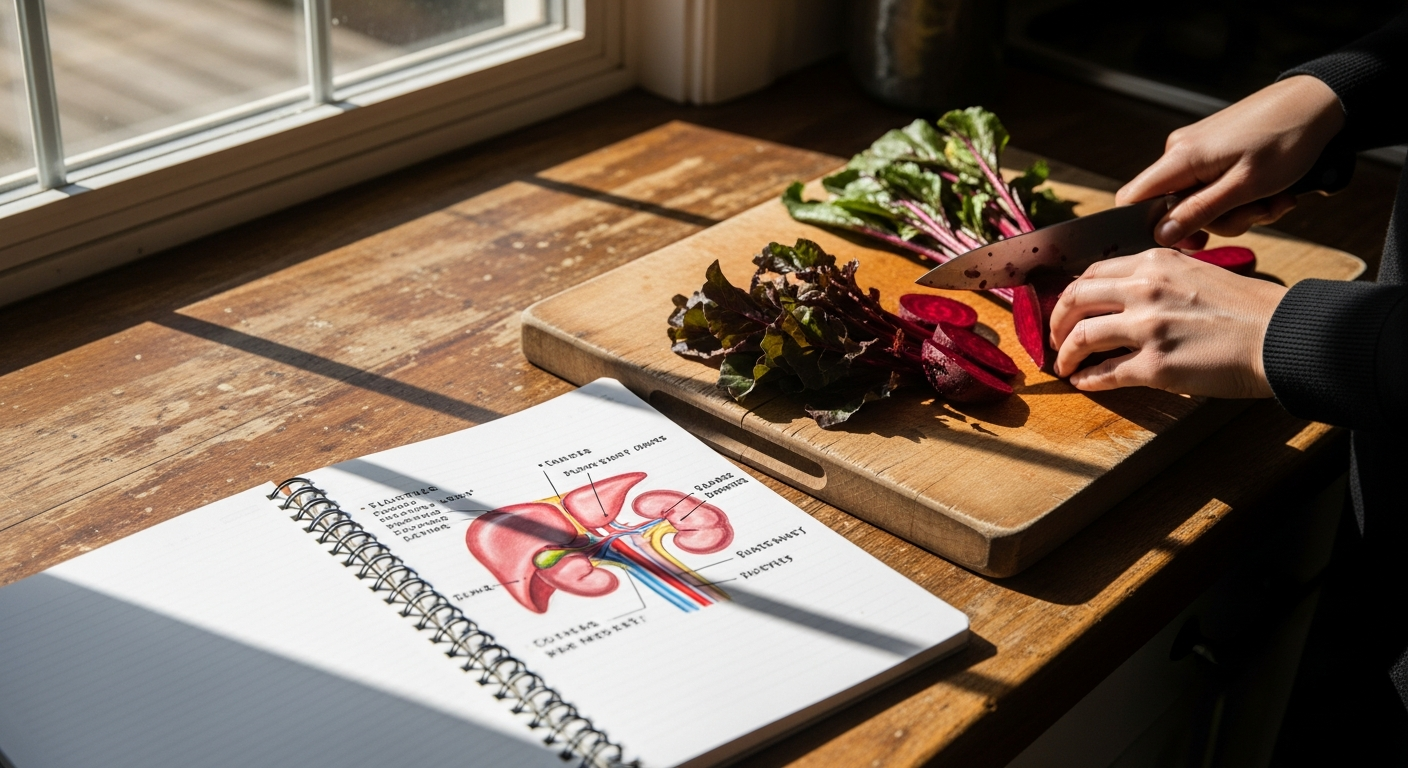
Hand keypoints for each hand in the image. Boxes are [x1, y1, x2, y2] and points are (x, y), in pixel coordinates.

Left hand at [1049, 249, 1287, 397]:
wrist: (1282, 335)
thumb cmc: (1249, 308)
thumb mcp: (1198, 273)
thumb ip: (1159, 278)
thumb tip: (1126, 295)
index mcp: (1155, 262)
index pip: (1092, 273)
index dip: (1072, 294)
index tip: (1067, 309)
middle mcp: (1145, 289)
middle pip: (1075, 300)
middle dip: (1056, 322)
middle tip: (1054, 339)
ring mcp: (1147, 327)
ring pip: (1081, 337)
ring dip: (1065, 354)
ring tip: (1063, 365)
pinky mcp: (1155, 365)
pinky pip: (1105, 374)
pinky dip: (1088, 380)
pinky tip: (1084, 383)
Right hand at [1117, 75, 1343, 245]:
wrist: (1317, 103)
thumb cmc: (1285, 140)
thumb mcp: (1245, 186)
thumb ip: (1199, 212)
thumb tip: (1161, 235)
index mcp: (1180, 158)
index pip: (1131, 199)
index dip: (1147, 227)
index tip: (1184, 242)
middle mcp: (1181, 152)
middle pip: (1173, 206)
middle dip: (1215, 221)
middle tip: (1255, 215)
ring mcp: (1198, 151)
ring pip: (1200, 200)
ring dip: (1237, 210)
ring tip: (1273, 200)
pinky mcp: (1215, 151)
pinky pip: (1216, 186)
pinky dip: (1242, 196)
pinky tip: (1270, 190)